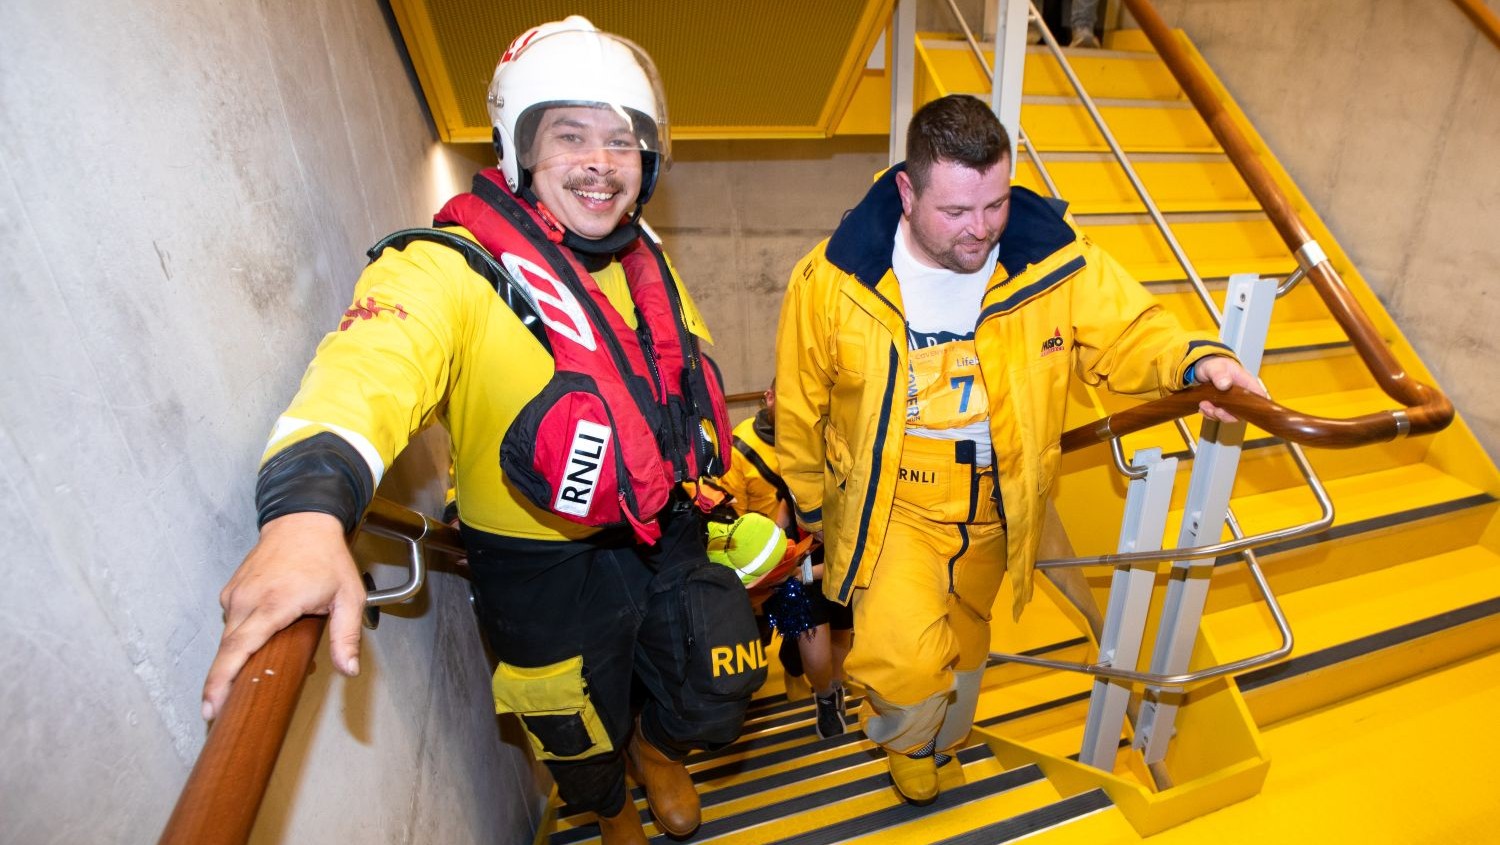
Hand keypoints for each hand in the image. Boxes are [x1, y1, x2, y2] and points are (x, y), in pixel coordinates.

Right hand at [201, 512, 365, 720]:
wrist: (303, 521)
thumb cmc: (327, 558)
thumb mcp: (349, 597)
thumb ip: (346, 636)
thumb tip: (349, 669)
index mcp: (274, 604)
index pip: (238, 650)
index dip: (221, 681)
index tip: (210, 707)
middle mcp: (248, 600)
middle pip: (226, 651)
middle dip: (220, 683)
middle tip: (220, 711)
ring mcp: (236, 594)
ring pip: (228, 638)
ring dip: (234, 660)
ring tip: (249, 675)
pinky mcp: (231, 591)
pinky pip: (231, 623)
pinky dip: (240, 638)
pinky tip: (258, 643)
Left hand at [1194, 356, 1267, 422]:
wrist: (1205, 368)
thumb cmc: (1216, 365)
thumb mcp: (1215, 366)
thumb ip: (1219, 374)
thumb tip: (1225, 384)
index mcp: (1247, 383)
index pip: (1259, 397)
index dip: (1256, 407)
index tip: (1240, 411)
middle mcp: (1243, 395)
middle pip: (1243, 412)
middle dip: (1226, 415)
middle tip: (1214, 410)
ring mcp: (1233, 402)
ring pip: (1229, 416)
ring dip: (1215, 414)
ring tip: (1204, 405)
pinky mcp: (1224, 407)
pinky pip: (1219, 416)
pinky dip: (1210, 414)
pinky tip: (1203, 406)